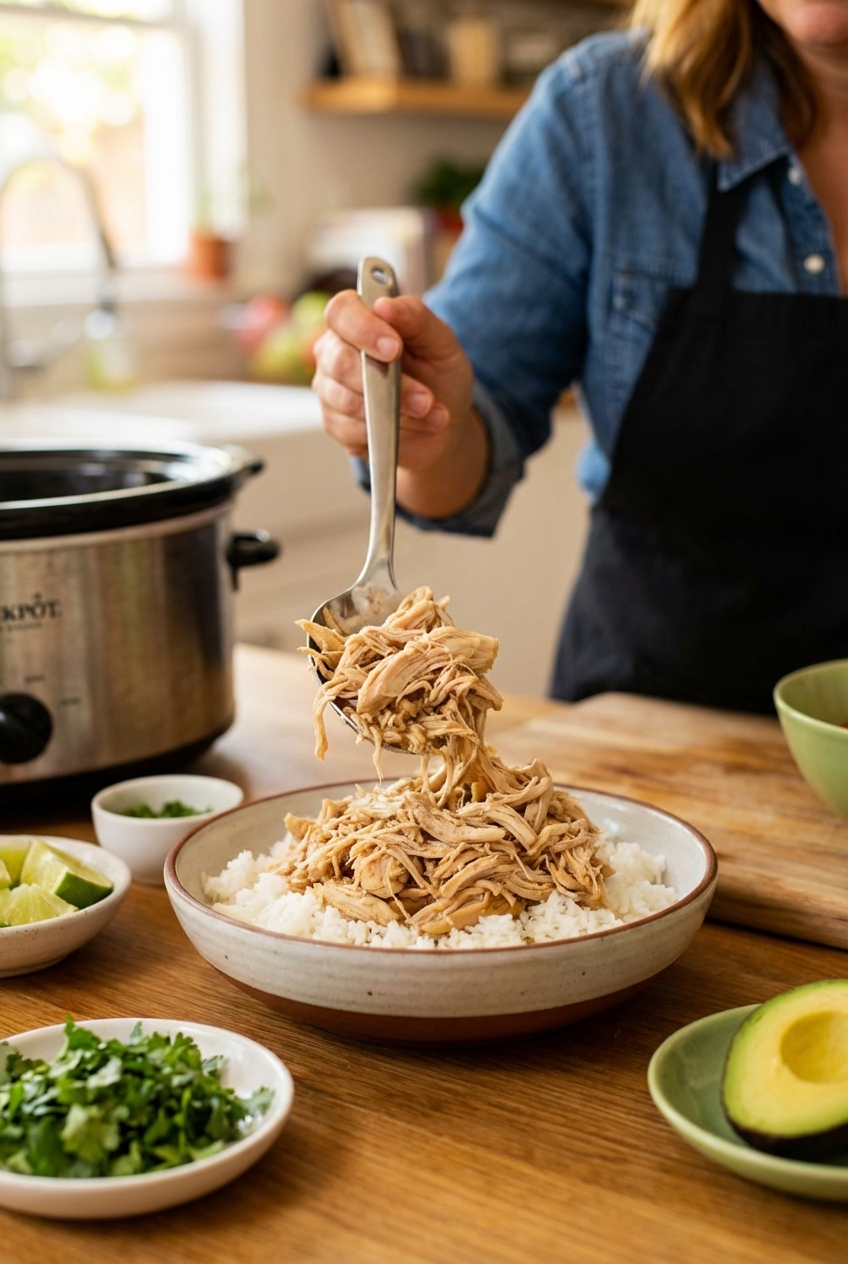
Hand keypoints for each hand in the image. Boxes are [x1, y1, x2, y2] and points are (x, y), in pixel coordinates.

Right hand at [312, 290, 475, 475]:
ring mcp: (331, 389)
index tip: (394, 348)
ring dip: (394, 412)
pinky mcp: (335, 424)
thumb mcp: (440, 342)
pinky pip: (351, 430)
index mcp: (358, 320)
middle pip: (338, 360)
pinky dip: (386, 432)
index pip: (341, 311)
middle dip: (386, 383)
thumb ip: (416, 318)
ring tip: (428, 413)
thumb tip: (385, 306)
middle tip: (424, 398)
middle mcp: (336, 351)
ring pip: (346, 400)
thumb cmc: (438, 376)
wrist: (444, 425)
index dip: (363, 328)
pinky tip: (410, 429)